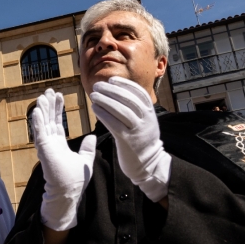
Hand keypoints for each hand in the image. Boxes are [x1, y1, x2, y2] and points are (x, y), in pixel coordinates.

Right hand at [32, 89, 95, 230]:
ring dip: (42, 109)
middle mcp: (50, 143)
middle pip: (48, 120)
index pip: (57, 122)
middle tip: (49, 91)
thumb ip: (87, 148)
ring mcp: (45, 146)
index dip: (57, 109)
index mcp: (58, 144)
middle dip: (49, 105)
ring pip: (42, 123)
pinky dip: (38, 121)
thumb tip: (92, 136)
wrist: (69, 191)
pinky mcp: (43, 149)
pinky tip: (37, 110)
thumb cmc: (75, 179)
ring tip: (42, 96)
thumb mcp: (85, 159)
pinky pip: (39, 132)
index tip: (59, 96)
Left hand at [90, 76, 170, 201]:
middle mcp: (146, 120)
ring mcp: (138, 131)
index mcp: (150, 113)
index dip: (125, 85)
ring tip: (94, 95)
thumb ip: (135, 108)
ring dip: (106, 100)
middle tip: (98, 85)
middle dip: (112, 90)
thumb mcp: (144, 121)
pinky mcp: (128, 141)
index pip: (139, 93)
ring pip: (122, 111)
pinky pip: (115, 125)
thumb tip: (118, 91)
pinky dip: (104, 115)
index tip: (112, 80)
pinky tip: (95, 109)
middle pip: (129, 100)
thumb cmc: (140, 140)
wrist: (148, 164)